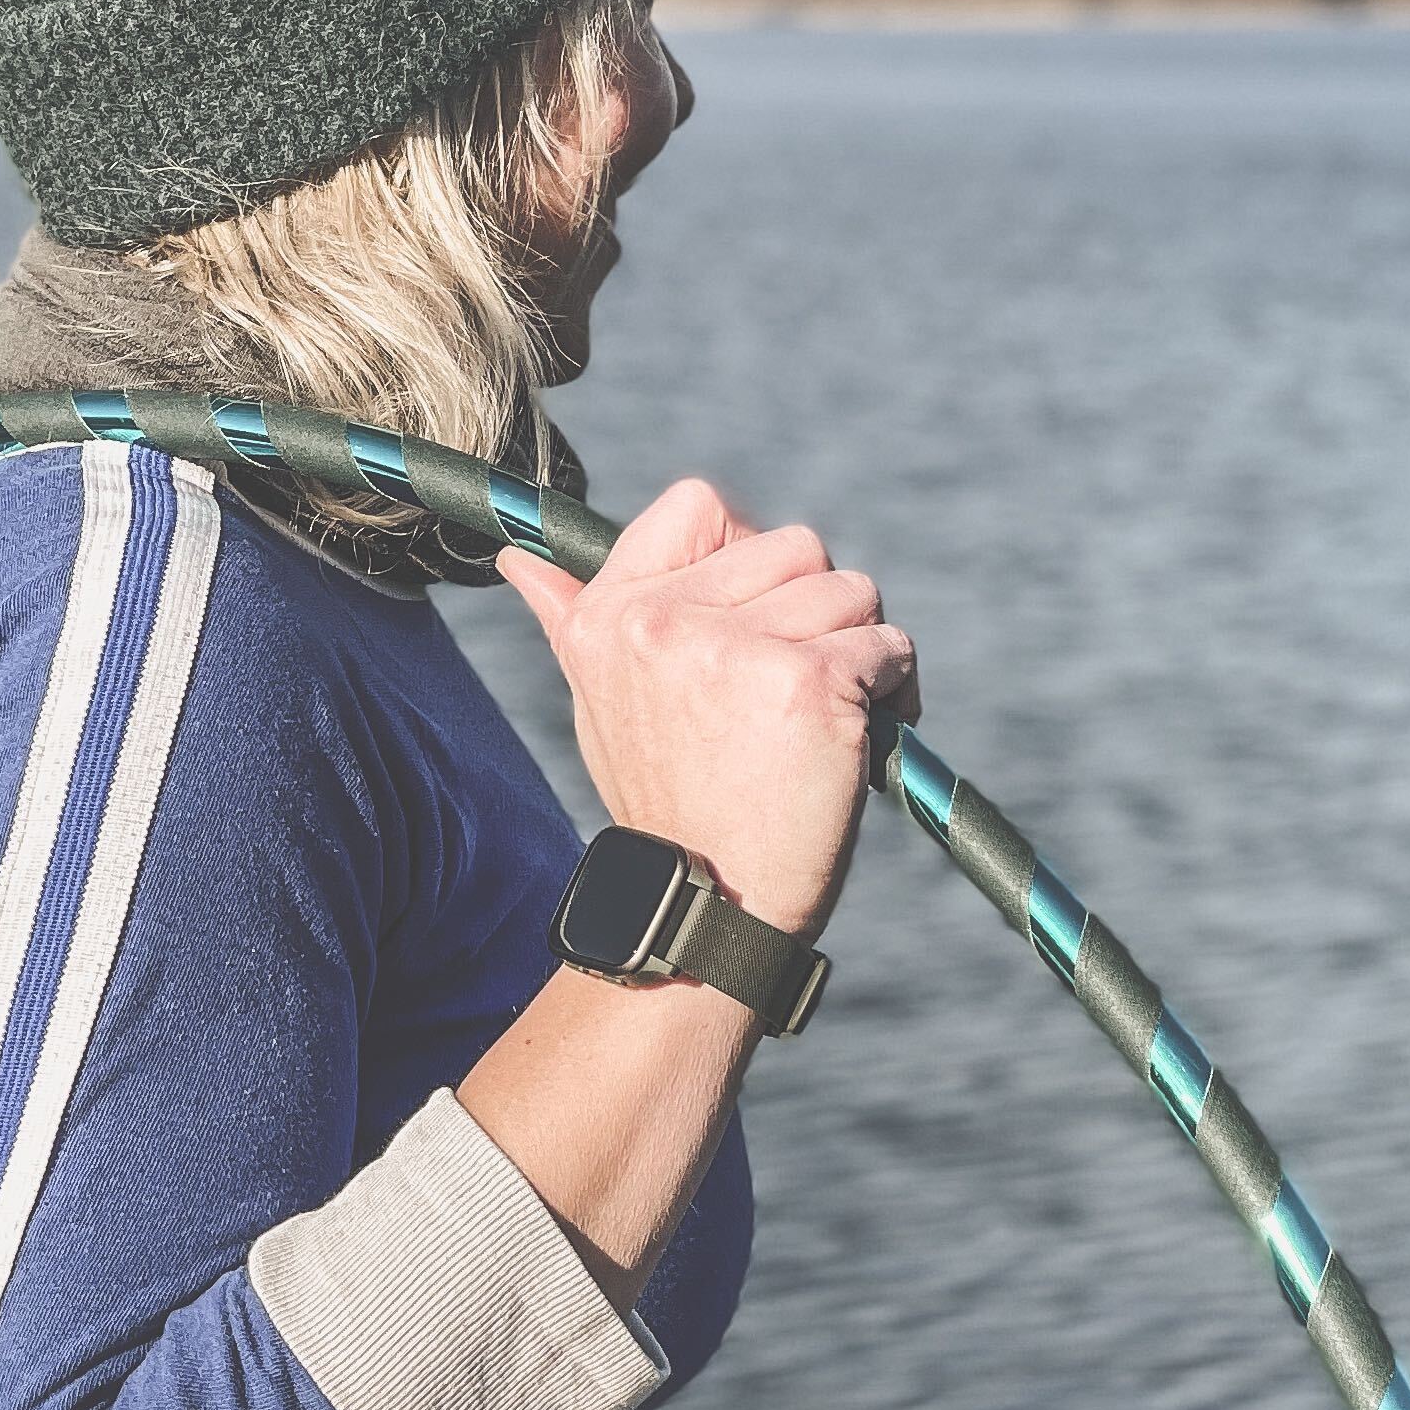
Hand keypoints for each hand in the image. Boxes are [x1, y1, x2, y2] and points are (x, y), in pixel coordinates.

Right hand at [494, 480, 917, 944]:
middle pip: (796, 545)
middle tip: (791, 685)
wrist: (708, 904)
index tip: (751, 616)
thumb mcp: (598, 703)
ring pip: (852, 591)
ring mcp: (736, 650)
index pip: (701, 504)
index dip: (747, 550)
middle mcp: (662, 622)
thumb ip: (571, 619)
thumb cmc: (666, 803)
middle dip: (816, 609)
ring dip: (860, 649)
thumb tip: (517, 560)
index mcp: (610, 615)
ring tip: (823, 715)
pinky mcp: (807, 685)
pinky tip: (856, 735)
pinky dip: (893, 689)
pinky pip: (888, 646)